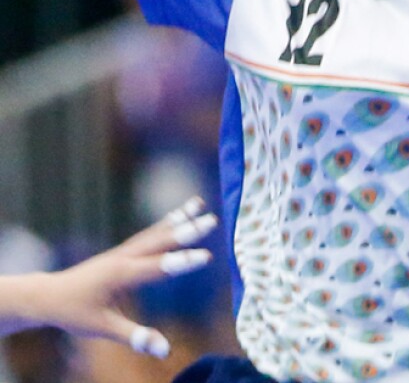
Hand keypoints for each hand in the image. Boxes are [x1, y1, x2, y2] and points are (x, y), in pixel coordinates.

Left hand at [24, 197, 216, 356]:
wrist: (48, 295)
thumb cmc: (74, 313)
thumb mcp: (102, 328)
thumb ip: (135, 337)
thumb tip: (164, 351)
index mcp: (121, 275)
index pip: (158, 267)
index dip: (182, 262)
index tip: (206, 256)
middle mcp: (125, 257)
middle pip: (161, 241)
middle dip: (187, 231)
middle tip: (212, 221)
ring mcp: (124, 251)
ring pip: (156, 232)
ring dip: (178, 218)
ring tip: (199, 205)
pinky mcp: (123, 251)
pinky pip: (149, 233)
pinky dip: (166, 222)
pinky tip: (180, 215)